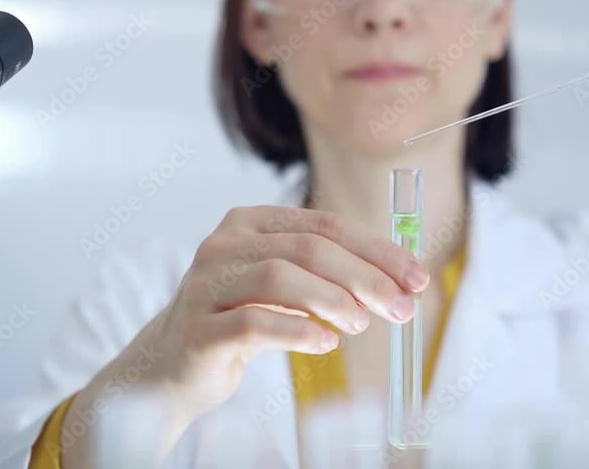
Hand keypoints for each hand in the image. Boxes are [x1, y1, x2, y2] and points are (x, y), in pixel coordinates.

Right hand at [151, 205, 428, 417]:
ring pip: (279, 278)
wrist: (172, 366)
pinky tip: (326, 344)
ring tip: (361, 324)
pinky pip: (254, 323)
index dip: (377, 250)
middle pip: (307, 248)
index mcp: (248, 223)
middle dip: (364, 278)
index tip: (416, 277)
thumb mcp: (283, 287)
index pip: (324, 224)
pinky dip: (298, 332)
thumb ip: (327, 275)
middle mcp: (223, 245)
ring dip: (333, 301)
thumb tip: (399, 283)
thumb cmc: (239, 320)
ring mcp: (205, 285)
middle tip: (401, 308)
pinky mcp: (197, 328)